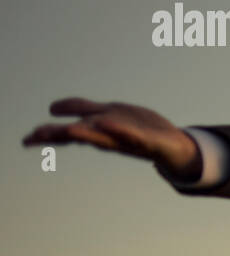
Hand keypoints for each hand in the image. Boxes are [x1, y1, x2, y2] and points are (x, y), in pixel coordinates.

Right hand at [21, 97, 201, 181]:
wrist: (176, 146)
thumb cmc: (139, 129)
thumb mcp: (107, 114)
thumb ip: (82, 110)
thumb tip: (53, 109)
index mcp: (100, 130)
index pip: (70, 132)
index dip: (50, 135)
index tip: (28, 139)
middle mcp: (111, 136)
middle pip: (82, 135)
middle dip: (61, 135)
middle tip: (38, 137)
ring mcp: (129, 139)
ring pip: (105, 137)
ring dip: (87, 133)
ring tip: (69, 131)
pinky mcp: (149, 142)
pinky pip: (134, 136)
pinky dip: (121, 131)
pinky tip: (108, 125)